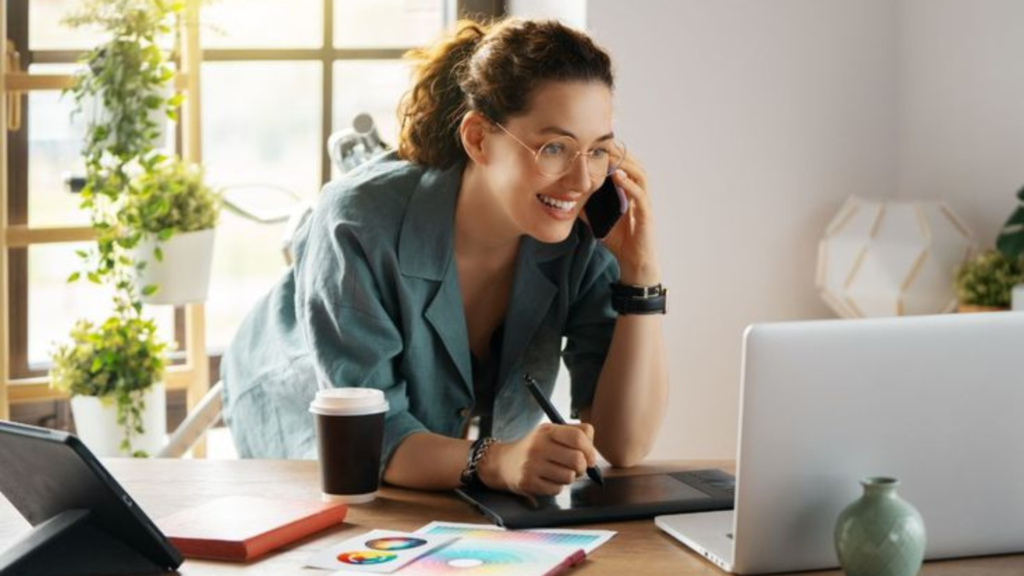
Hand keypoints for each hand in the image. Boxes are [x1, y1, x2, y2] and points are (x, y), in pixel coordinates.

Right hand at [478, 423, 597, 495]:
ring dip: (569, 478)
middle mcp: (538, 446)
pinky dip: (556, 487)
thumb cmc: (535, 449)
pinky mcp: (528, 482)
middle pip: (577, 459)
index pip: (579, 436)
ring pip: (569, 477)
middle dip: (582, 467)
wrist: (503, 463)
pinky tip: (547, 480)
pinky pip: (556, 489)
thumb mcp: (550, 433)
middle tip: (577, 468)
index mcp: (547, 430)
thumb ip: (574, 435)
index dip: (590, 449)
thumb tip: (592, 454)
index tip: (589, 457)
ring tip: (559, 473)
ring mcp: (532, 464)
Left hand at [599, 153, 660, 285]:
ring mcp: (644, 203)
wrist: (633, 263)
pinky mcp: (646, 214)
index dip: (613, 154)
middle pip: (633, 164)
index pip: (623, 166)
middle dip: (619, 152)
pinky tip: (618, 177)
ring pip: (639, 174)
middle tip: (602, 141)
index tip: (596, 143)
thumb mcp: (597, 219)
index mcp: (628, 192)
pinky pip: (639, 194)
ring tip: (610, 154)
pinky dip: (629, 184)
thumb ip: (586, 207)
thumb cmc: (619, 241)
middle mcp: (638, 193)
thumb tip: (566, 197)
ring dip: (625, 163)